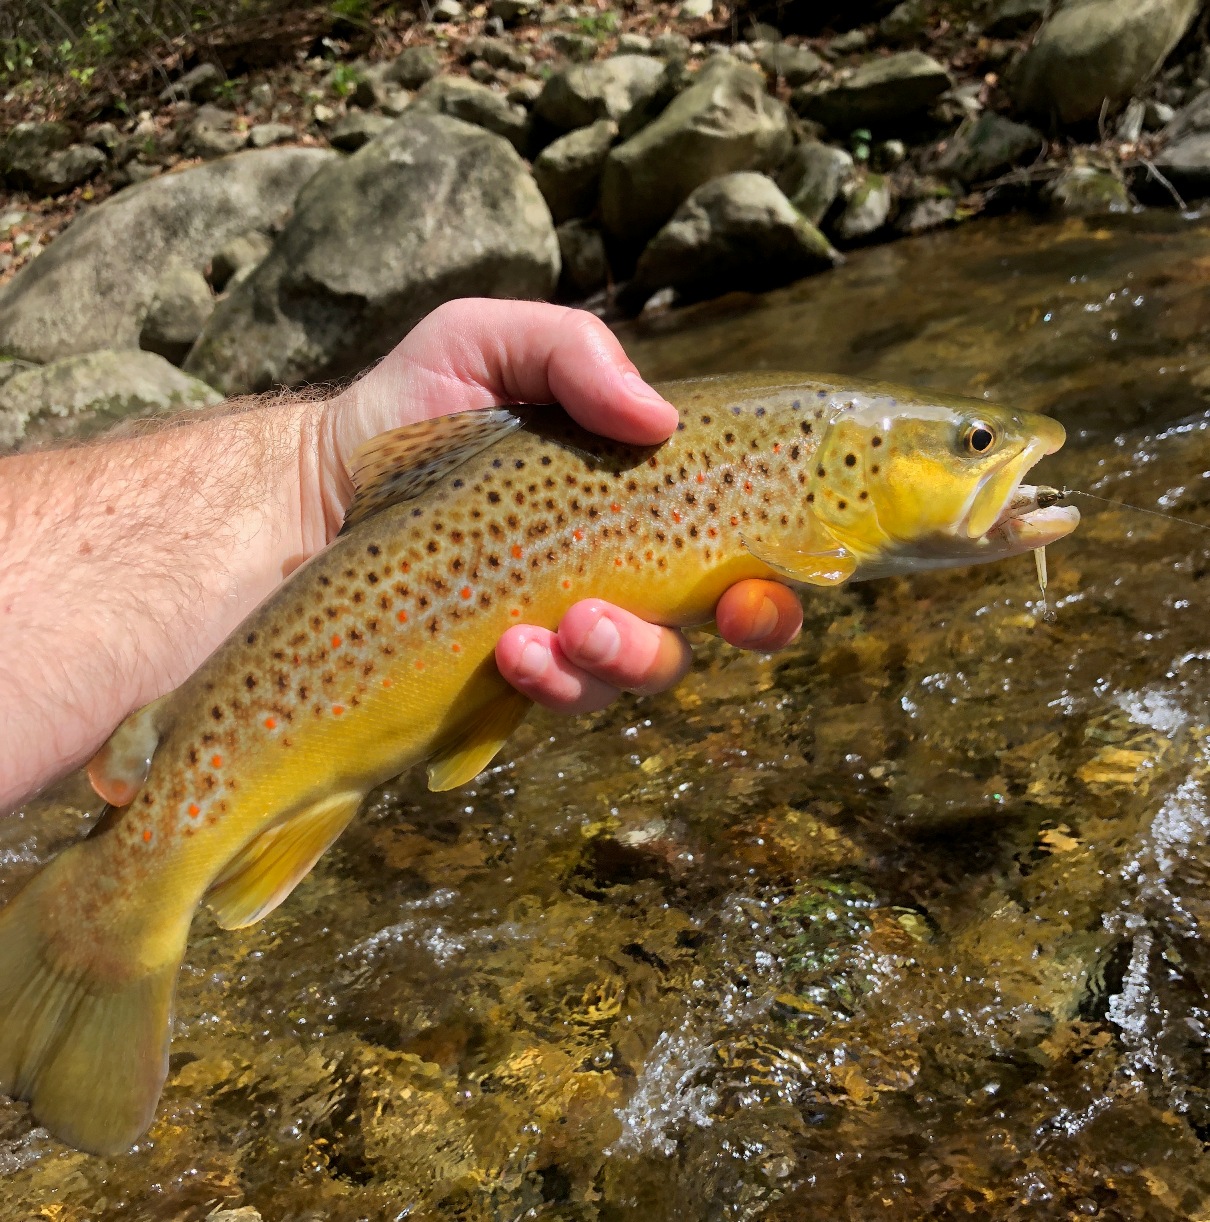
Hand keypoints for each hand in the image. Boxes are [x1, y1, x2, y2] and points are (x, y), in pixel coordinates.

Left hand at [316, 300, 802, 713]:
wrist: (317, 487)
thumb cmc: (413, 407)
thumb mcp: (487, 343)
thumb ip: (574, 352)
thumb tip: (659, 420)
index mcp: (635, 499)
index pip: (737, 544)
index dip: (775, 576)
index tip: (770, 582)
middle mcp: (617, 571)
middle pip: (714, 624)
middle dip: (738, 629)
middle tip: (717, 613)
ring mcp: (567, 629)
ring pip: (640, 671)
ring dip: (627, 656)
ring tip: (572, 625)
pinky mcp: (511, 674)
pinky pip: (560, 696)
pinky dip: (550, 678)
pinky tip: (511, 649)